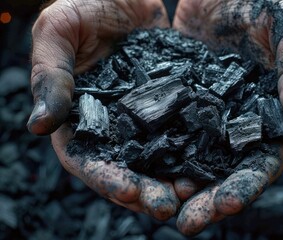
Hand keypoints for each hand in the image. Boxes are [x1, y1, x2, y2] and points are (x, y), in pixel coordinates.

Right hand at [27, 0, 179, 220]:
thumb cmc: (87, 3)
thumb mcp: (59, 31)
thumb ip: (50, 76)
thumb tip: (36, 126)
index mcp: (79, 114)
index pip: (87, 157)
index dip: (105, 178)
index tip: (129, 192)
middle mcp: (113, 122)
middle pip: (125, 166)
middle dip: (144, 189)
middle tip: (166, 206)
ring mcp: (144, 115)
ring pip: (156, 156)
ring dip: (170, 178)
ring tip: (190, 194)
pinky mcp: (170, 103)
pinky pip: (182, 130)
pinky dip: (191, 150)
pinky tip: (207, 163)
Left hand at [173, 0, 282, 234]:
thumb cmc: (258, 1)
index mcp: (266, 114)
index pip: (261, 162)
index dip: (246, 186)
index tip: (225, 206)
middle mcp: (233, 123)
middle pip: (222, 171)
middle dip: (206, 198)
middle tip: (185, 222)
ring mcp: (202, 115)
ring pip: (189, 158)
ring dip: (175, 184)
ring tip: (157, 204)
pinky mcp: (175, 102)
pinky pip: (163, 131)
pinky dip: (153, 152)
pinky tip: (138, 168)